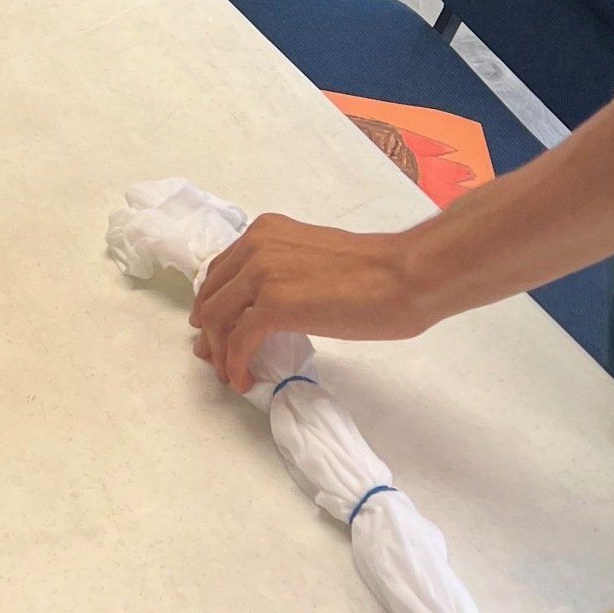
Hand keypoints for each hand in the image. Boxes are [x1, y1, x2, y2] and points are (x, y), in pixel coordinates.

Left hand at [190, 214, 436, 393]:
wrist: (404, 276)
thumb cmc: (376, 272)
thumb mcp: (312, 260)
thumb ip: (284, 272)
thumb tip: (267, 307)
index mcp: (265, 232)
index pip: (220, 271)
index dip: (212, 305)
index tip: (215, 331)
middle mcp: (255, 247)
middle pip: (211, 296)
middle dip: (209, 332)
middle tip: (215, 358)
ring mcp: (261, 274)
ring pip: (216, 320)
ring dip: (219, 353)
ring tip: (230, 374)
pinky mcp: (273, 305)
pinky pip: (238, 342)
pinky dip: (235, 365)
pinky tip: (245, 380)